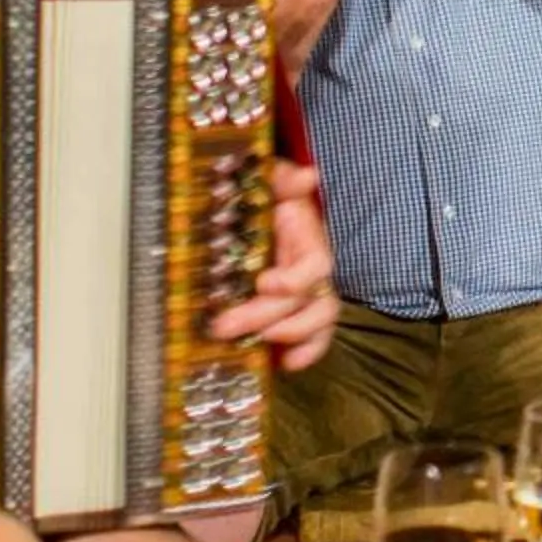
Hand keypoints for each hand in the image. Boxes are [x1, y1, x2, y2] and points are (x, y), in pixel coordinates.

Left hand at [207, 159, 339, 372]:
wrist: (253, 209)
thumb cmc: (259, 196)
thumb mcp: (266, 179)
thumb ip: (282, 178)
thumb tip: (306, 176)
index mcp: (305, 237)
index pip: (315, 265)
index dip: (295, 280)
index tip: (264, 284)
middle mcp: (310, 268)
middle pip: (304, 302)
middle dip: (265, 316)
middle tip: (224, 325)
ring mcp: (305, 292)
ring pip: (317, 321)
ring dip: (290, 336)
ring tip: (256, 344)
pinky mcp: (294, 310)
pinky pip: (315, 337)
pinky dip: (306, 353)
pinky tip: (286, 364)